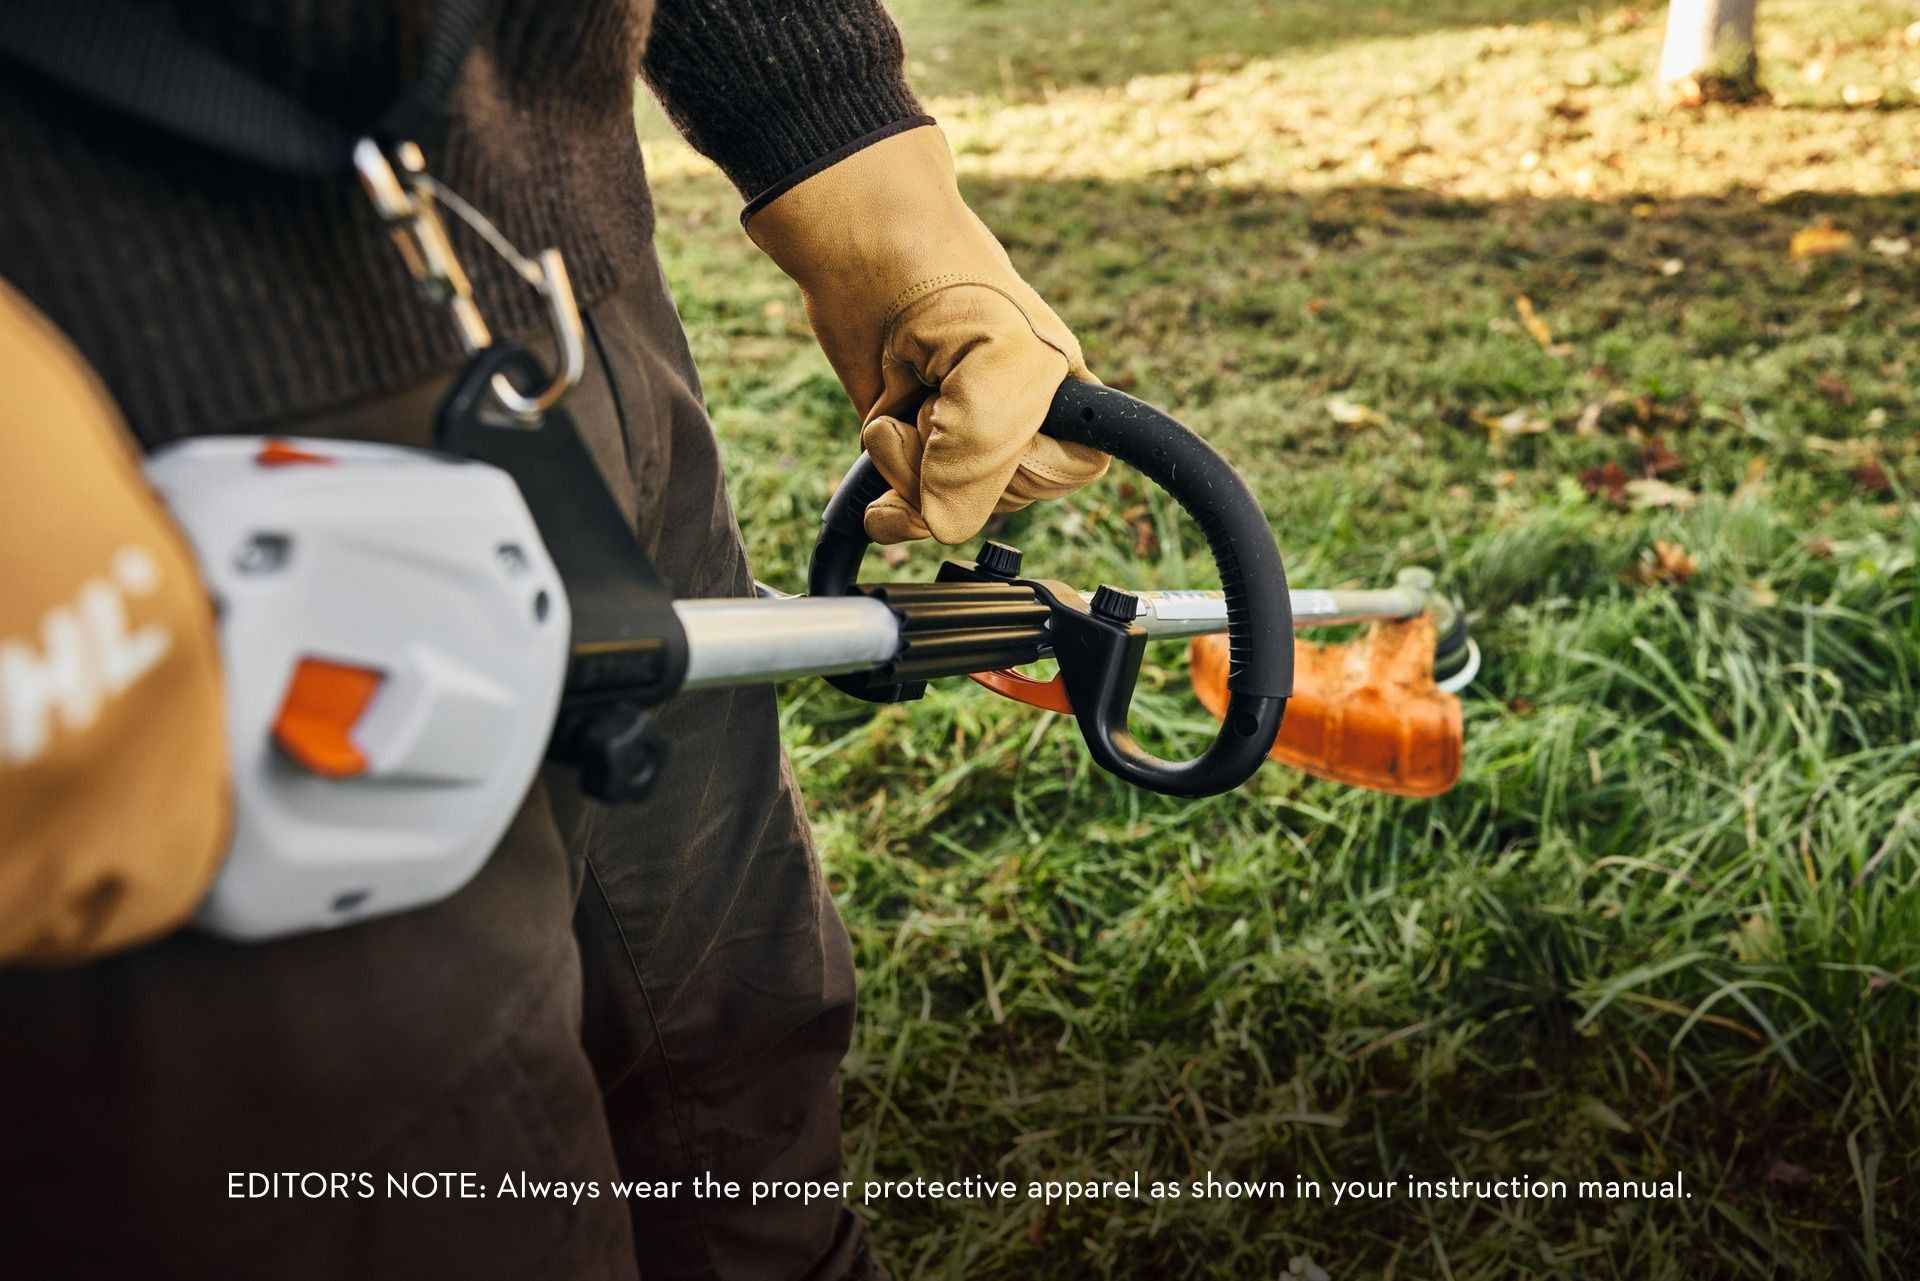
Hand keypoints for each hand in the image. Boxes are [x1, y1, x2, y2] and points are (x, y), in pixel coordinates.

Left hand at [746, 123, 1107, 543]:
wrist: (857, 242)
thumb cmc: (940, 273)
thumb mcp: (998, 362)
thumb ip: (985, 455)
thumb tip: (941, 523)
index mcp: (1067, 391)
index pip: (1069, 471)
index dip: (1023, 458)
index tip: (982, 411)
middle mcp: (1020, 418)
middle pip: (1001, 496)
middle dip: (955, 456)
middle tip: (933, 394)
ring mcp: (961, 434)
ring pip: (946, 505)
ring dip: (910, 465)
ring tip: (902, 400)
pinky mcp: (912, 443)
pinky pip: (911, 510)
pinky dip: (893, 508)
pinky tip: (880, 487)